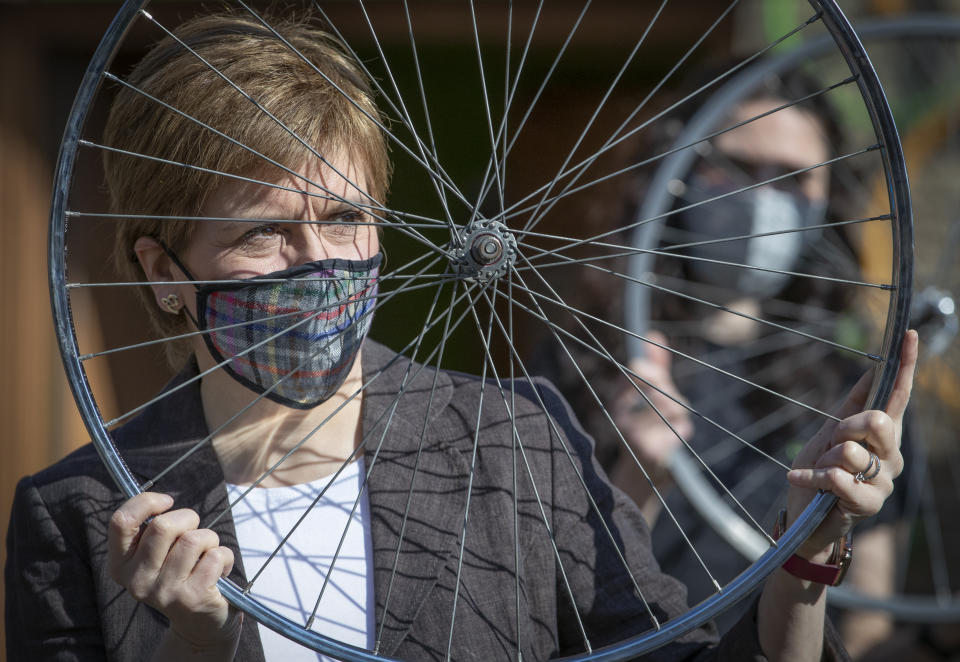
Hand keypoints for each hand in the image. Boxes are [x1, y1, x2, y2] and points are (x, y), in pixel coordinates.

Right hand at [108, 492, 240, 651]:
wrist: (200, 622)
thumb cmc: (181, 574)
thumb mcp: (157, 555)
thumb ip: (151, 530)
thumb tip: (162, 501)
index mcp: (121, 566)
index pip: (121, 521)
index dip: (146, 502)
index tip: (167, 501)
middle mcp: (137, 581)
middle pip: (163, 526)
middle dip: (188, 518)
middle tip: (194, 531)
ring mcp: (164, 591)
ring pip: (193, 539)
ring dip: (209, 539)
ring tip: (207, 554)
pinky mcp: (192, 597)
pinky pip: (216, 555)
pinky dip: (224, 556)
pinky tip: (219, 570)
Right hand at [612, 331, 690, 481]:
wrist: (643, 480)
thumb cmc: (648, 433)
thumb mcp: (649, 397)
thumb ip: (654, 367)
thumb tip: (653, 334)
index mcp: (617, 401)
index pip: (636, 370)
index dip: (653, 369)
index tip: (658, 372)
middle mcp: (620, 416)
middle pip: (657, 385)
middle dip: (669, 391)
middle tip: (671, 401)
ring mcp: (633, 434)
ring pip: (673, 407)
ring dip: (680, 413)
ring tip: (674, 425)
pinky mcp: (650, 451)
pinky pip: (677, 429)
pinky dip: (680, 432)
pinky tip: (673, 439)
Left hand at [785, 330, 917, 559]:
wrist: (803, 516)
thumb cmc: (818, 471)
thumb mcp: (828, 433)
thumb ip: (851, 407)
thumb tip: (873, 372)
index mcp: (883, 435)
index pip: (898, 395)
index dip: (906, 365)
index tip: (908, 335)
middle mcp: (892, 456)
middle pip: (877, 420)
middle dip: (844, 427)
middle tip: (831, 445)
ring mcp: (884, 481)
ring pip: (850, 451)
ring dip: (824, 460)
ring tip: (822, 472)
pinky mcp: (868, 504)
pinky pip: (837, 477)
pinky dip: (812, 476)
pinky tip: (802, 480)